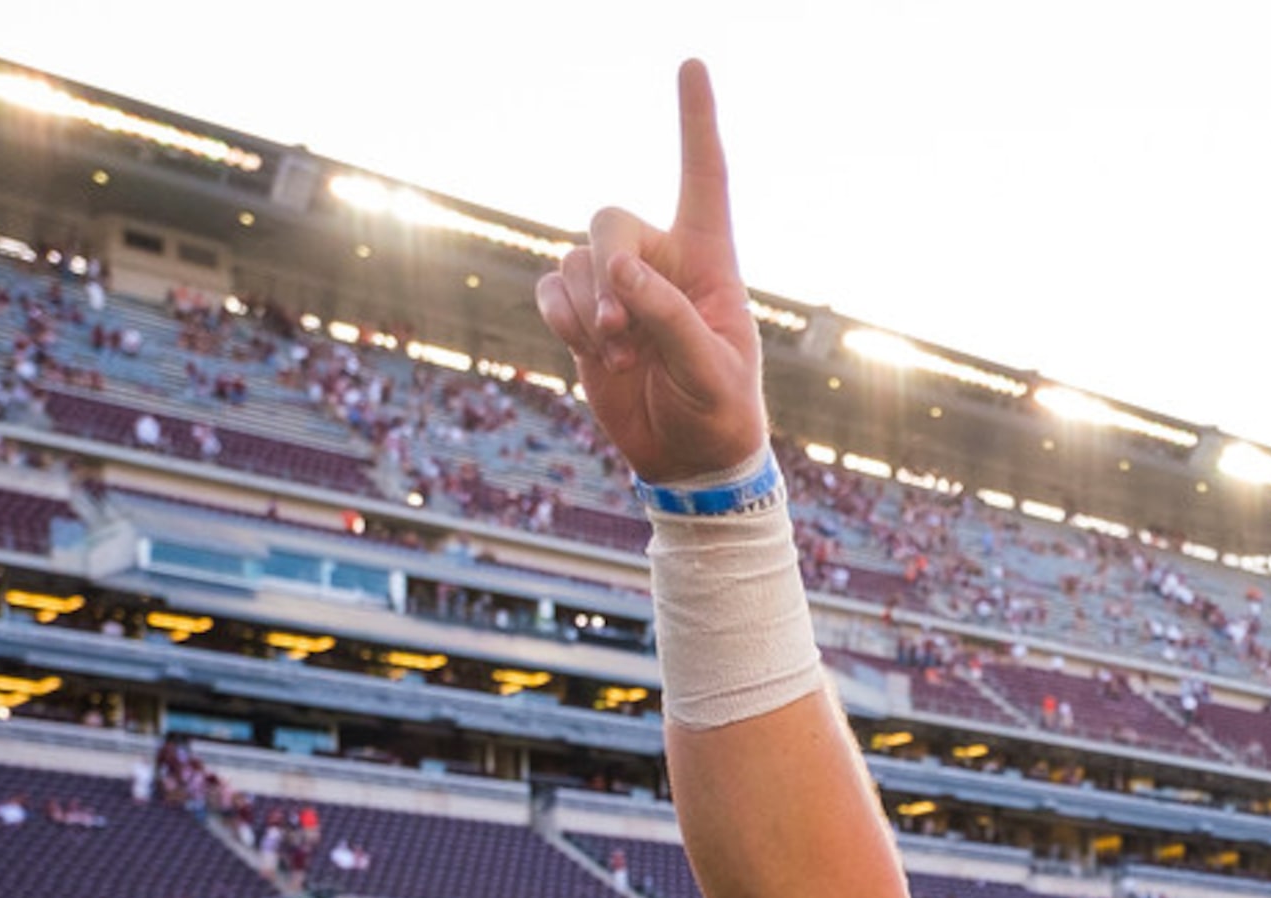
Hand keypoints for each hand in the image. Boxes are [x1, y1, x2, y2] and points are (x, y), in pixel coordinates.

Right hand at [535, 60, 768, 482]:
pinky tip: (590, 350)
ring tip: (621, 356)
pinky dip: (561, 317)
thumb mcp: (711, 372)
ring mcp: (617, 288)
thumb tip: (619, 268)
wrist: (688, 461)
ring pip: (575, 260)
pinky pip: (551, 287)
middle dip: (606, 268)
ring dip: (589, 309)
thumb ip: (671, 318)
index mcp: (710, 262)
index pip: (704, 178)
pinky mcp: (584, 316)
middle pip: (609, 220)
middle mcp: (660, 263)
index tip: (692, 63)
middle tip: (623, 328)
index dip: (697, 120)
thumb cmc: (720, 413)